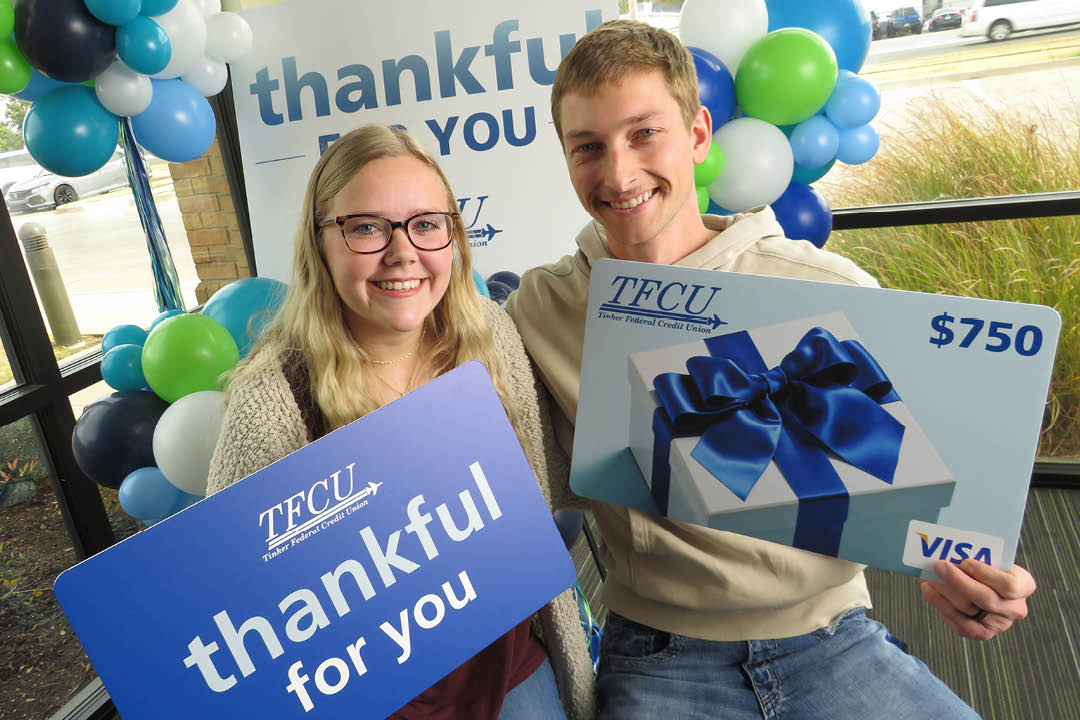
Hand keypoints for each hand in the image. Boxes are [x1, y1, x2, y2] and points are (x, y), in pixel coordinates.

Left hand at [919, 559, 1034, 640]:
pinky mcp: (981, 633)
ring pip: (970, 611)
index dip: (986, 574)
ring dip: (945, 593)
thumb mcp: (989, 556)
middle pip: (987, 599)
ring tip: (929, 578)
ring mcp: (1000, 623)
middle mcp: (1016, 608)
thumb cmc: (986, 564)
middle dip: (959, 582)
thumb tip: (947, 549)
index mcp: (1024, 585)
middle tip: (939, 566)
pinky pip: (960, 624)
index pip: (1010, 585)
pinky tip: (929, 590)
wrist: (983, 582)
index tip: (965, 562)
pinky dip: (941, 606)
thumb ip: (976, 554)